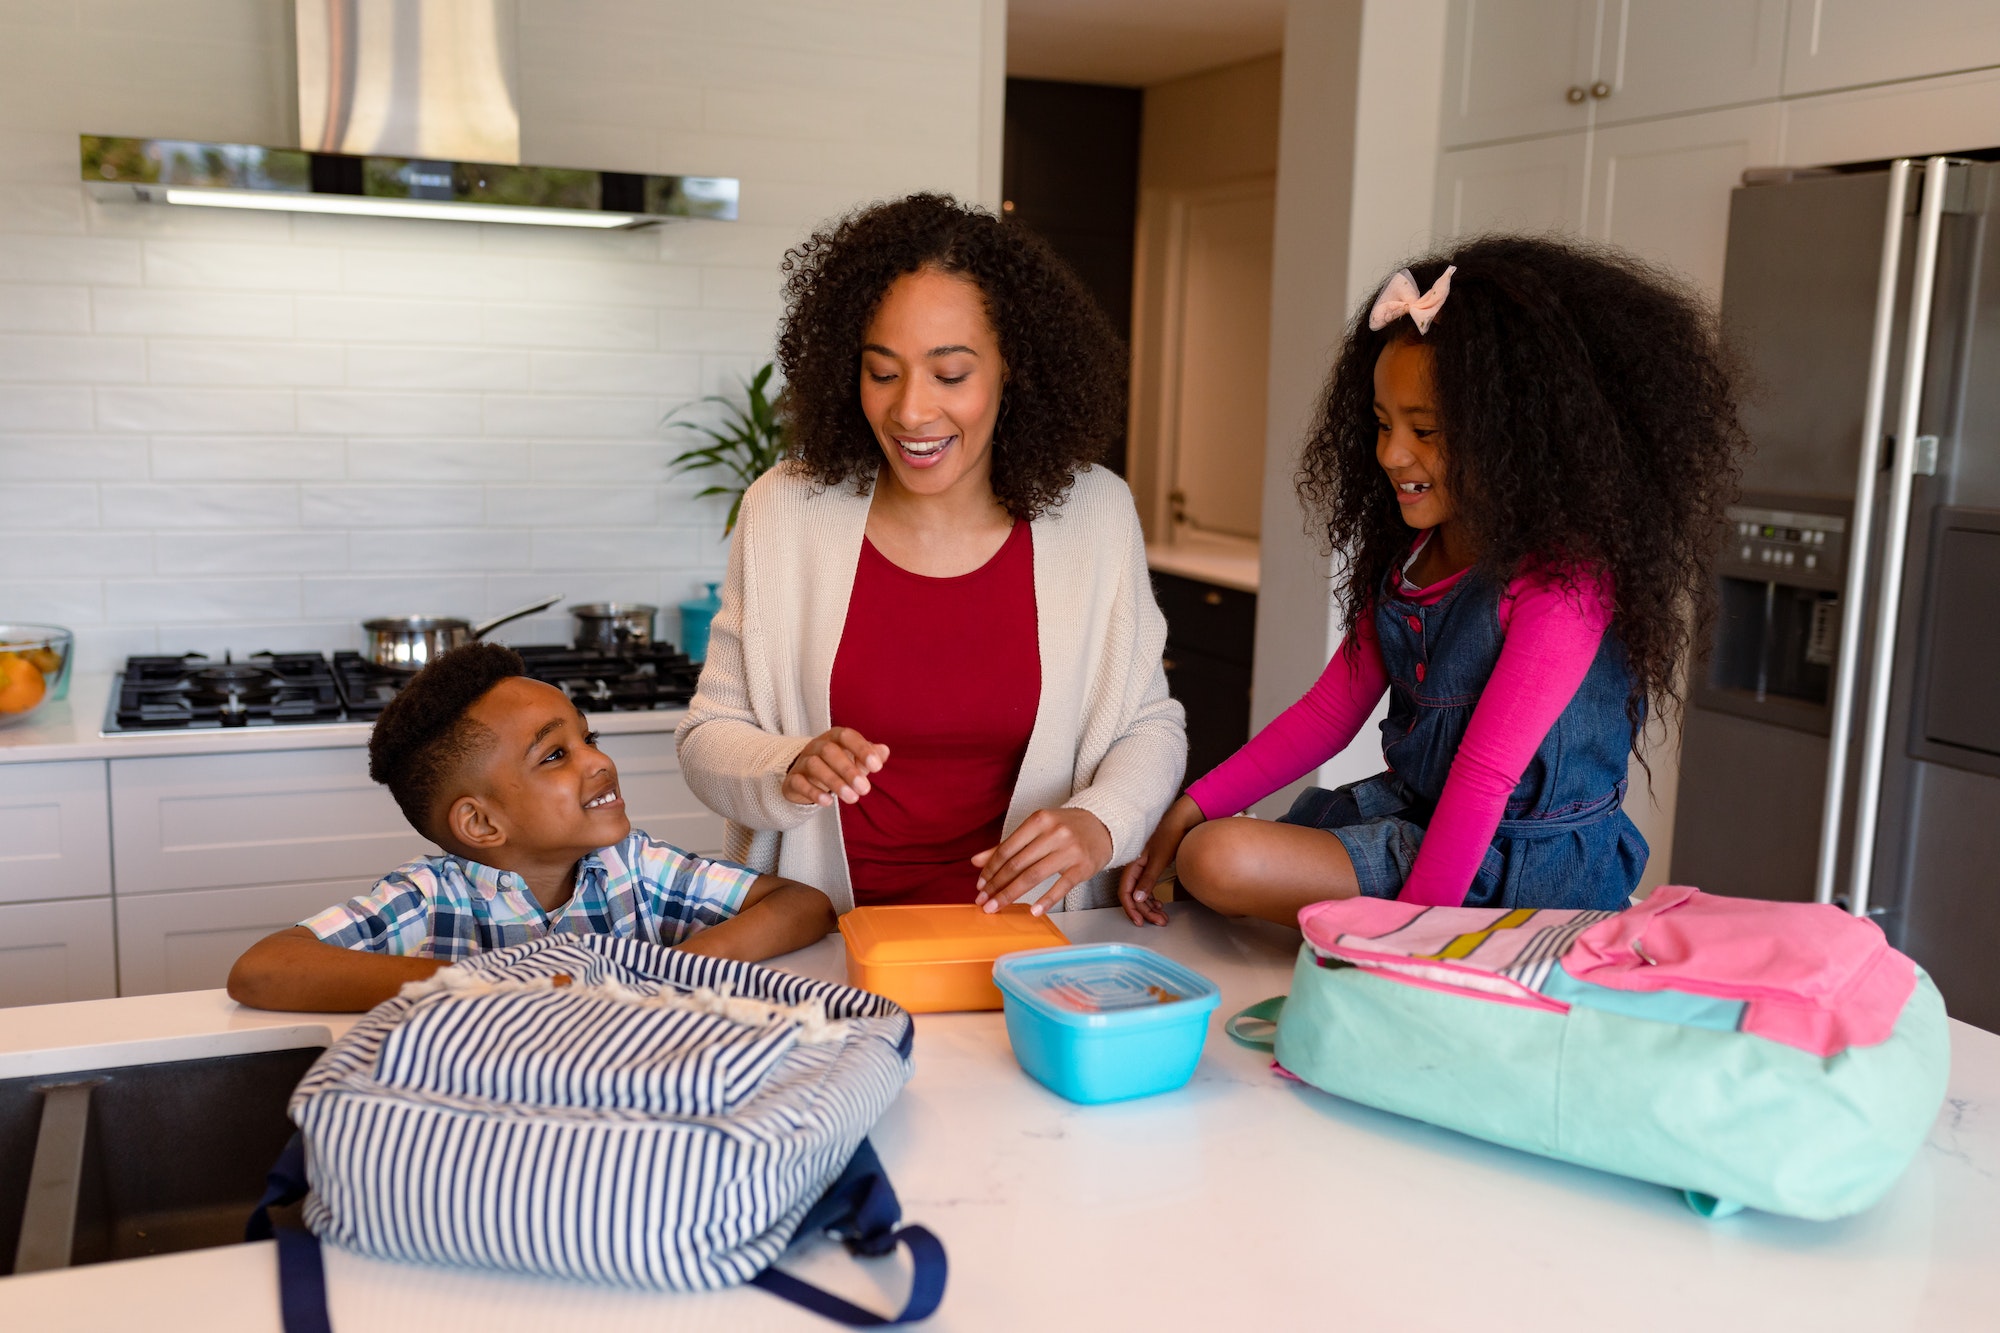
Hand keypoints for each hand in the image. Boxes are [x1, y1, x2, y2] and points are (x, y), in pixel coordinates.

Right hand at [784, 728, 889, 806]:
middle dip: (849, 770)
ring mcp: (803, 761)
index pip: (847, 736)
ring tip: (852, 798)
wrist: (806, 777)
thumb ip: (870, 755)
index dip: (862, 749)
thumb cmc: (838, 765)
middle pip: (830, 751)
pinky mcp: (793, 779)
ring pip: (815, 766)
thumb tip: (884, 751)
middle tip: (865, 789)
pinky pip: (799, 782)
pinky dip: (813, 792)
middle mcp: (817, 746)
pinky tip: (828, 803)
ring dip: (834, 782)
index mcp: (834, 737)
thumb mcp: (855, 759)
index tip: (877, 767)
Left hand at [972, 808, 1112, 915]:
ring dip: (1012, 894)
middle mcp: (1054, 833)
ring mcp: (1070, 850)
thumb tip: (976, 861)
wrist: (1102, 825)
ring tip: (997, 907)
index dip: (991, 869)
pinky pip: (1061, 886)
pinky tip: (1033, 910)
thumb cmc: (1064, 828)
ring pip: (1034, 875)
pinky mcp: (1083, 866)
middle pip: (1018, 864)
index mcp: (1039, 820)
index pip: (1007, 848)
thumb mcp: (1036, 829)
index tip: (980, 885)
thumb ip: (1006, 846)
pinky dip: (1046, 900)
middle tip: (984, 901)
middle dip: (997, 885)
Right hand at [1117, 795, 1206, 926]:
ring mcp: (1145, 869)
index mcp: (1134, 865)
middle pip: (1134, 896)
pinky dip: (1153, 899)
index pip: (1125, 892)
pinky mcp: (1153, 868)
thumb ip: (1148, 879)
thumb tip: (1137, 898)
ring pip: (1142, 894)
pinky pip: (1148, 889)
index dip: (1131, 909)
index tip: (1140, 921)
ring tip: (1163, 917)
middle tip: (1159, 921)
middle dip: (1145, 912)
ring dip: (1150, 908)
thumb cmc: (1170, 835)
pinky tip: (1160, 904)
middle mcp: (1137, 868)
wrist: (1182, 821)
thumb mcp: (1159, 859)